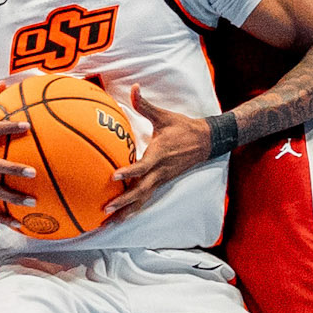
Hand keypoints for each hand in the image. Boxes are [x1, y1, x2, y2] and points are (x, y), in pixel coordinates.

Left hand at [102, 87, 212, 219]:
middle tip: (106, 210)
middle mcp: (160, 171)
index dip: (129, 172)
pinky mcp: (161, 183)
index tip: (114, 176)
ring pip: (142, 200)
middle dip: (123, 202)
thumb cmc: (182, 128)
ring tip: (108, 224)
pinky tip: (121, 217)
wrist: (205, 142)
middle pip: (141, 191)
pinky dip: (133, 209)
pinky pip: (145, 199)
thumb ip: (144, 105)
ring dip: (126, 212)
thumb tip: (134, 88)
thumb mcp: (163, 116)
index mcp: (159, 155)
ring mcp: (161, 179)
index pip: (143, 166)